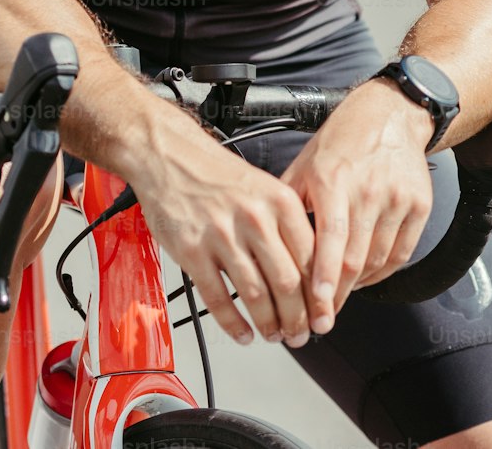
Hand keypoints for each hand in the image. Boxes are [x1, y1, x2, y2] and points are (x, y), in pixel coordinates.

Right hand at [131, 115, 319, 347]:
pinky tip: (243, 333)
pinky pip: (218, 299)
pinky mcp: (192, 251)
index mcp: (279, 201)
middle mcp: (254, 217)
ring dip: (269, 325)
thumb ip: (287, 225)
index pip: (311, 259)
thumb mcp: (265, 187)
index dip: (319, 296)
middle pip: (287, 282)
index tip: (322, 315)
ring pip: (255, 295)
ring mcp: (221, 235)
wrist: (170, 156)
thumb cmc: (217, 174)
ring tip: (274, 336)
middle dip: (298, 319)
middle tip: (300, 335)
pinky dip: (233, 324)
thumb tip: (310, 272)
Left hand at [278, 78, 433, 334]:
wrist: (390, 114)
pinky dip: (382, 272)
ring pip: (377, 261)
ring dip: (357, 287)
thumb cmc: (342, 140)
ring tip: (338, 297)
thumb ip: (288, 203)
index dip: (324, 279)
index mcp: (333, 180)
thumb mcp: (305, 163)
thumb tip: (266, 242)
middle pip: (354, 259)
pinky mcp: (419, 205)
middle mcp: (367, 190)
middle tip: (321, 321)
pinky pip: (401, 253)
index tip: (317, 309)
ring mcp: (397, 199)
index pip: (330, 240)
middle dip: (337, 297)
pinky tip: (365, 276)